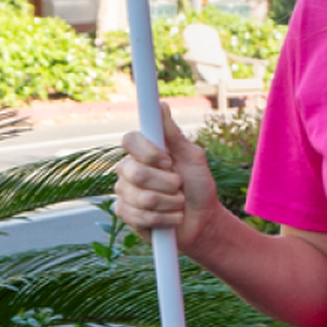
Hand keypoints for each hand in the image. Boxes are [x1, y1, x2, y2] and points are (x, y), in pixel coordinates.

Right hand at [112, 114, 219, 243]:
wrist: (203, 220)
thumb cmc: (198, 185)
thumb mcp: (192, 157)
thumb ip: (174, 134)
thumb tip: (161, 105)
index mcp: (142, 152)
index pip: (129, 140)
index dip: (148, 152)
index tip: (168, 161)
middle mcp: (128, 169)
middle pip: (135, 172)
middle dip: (167, 183)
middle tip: (179, 186)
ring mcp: (124, 193)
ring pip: (143, 198)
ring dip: (171, 203)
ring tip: (178, 203)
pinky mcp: (125, 215)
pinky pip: (141, 216)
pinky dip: (165, 219)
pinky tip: (170, 218)